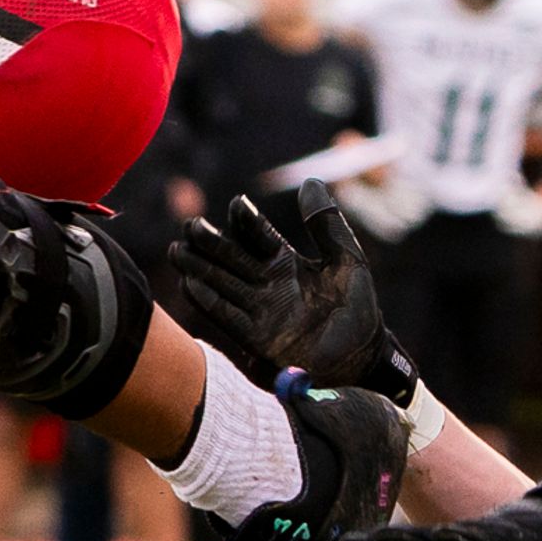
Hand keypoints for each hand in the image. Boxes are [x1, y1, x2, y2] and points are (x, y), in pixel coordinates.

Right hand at [164, 187, 417, 399]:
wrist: (364, 359)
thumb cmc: (359, 309)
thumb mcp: (348, 260)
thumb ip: (327, 224)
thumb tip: (311, 181)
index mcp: (286, 262)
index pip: (257, 235)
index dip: (245, 220)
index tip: (236, 204)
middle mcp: (267, 284)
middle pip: (231, 258)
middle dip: (210, 242)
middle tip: (190, 225)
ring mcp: (260, 311)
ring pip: (222, 284)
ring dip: (199, 268)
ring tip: (177, 251)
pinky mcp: (257, 339)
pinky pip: (227, 317)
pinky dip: (208, 301)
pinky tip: (189, 285)